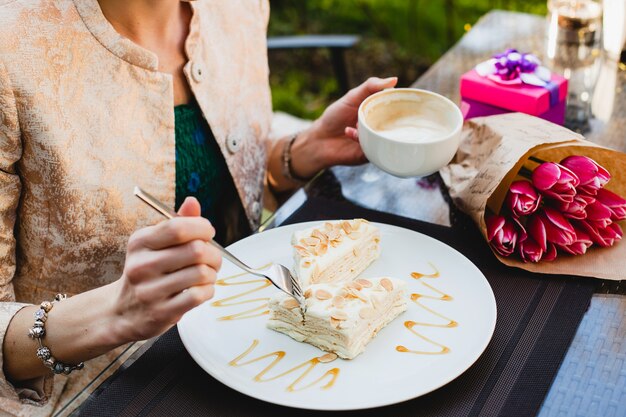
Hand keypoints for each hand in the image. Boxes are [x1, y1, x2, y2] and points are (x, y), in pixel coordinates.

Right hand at [111, 197, 220, 342]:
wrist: (124, 311)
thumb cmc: (148, 271)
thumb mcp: (155, 244)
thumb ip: (177, 223)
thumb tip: (193, 201)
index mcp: (140, 242)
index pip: (178, 228)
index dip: (202, 227)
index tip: (208, 233)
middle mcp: (142, 266)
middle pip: (196, 250)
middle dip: (213, 253)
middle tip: (213, 258)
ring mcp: (150, 291)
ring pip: (201, 273)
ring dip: (212, 273)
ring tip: (207, 274)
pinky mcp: (162, 312)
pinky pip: (199, 295)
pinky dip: (208, 290)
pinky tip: (202, 289)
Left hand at [291, 76, 397, 177]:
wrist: (319, 140)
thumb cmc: (335, 117)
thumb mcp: (352, 97)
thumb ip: (370, 86)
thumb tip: (394, 80)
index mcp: (378, 113)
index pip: (397, 107)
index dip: (404, 103)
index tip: (409, 98)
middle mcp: (380, 127)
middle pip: (397, 124)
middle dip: (395, 119)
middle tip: (387, 112)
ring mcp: (376, 141)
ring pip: (387, 136)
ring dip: (374, 128)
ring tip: (358, 122)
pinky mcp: (370, 153)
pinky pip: (375, 147)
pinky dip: (362, 138)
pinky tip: (349, 132)